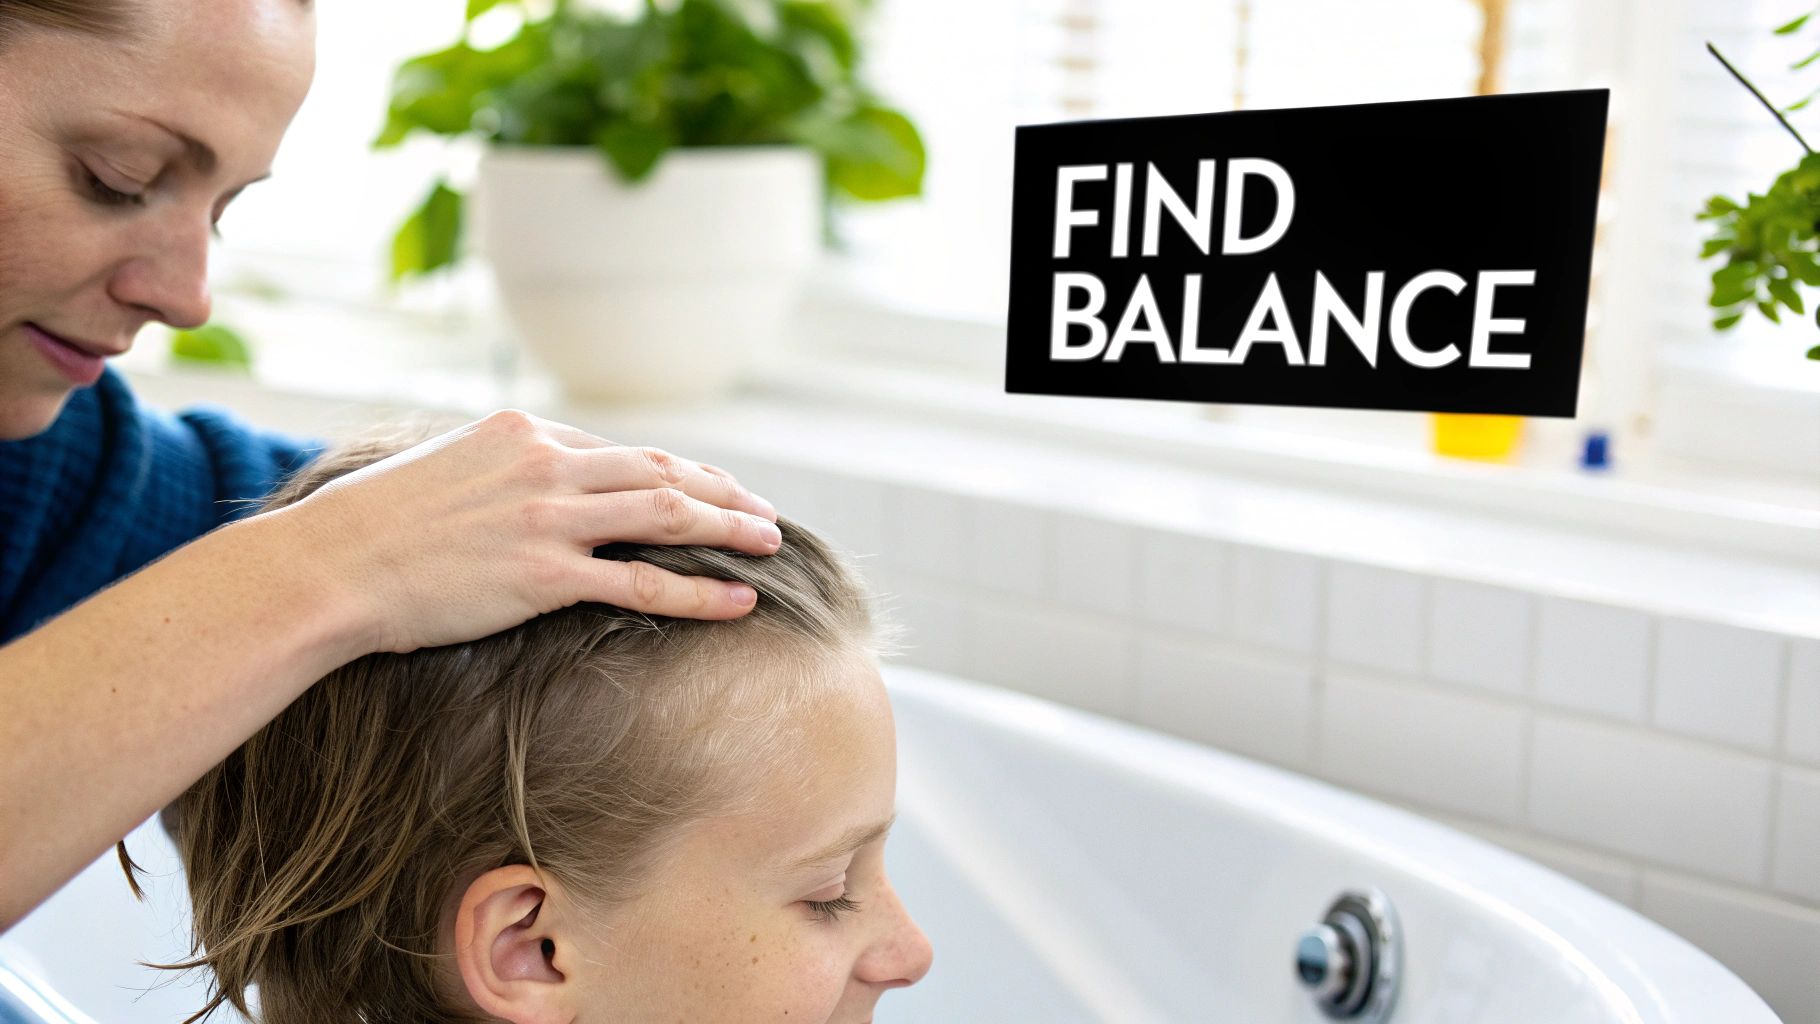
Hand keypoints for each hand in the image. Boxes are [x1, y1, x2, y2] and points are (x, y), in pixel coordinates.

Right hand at [272, 409, 779, 653]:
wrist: (326, 566)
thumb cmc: (370, 526)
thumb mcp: (440, 470)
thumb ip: (497, 470)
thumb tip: (526, 487)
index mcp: (521, 432)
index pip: (618, 451)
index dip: (677, 471)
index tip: (711, 487)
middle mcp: (544, 463)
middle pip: (659, 470)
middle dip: (721, 490)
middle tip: (763, 513)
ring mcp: (547, 518)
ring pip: (665, 513)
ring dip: (727, 526)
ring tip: (770, 543)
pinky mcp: (543, 575)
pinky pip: (643, 581)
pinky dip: (699, 590)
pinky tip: (736, 600)